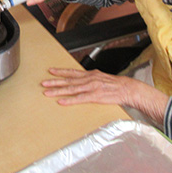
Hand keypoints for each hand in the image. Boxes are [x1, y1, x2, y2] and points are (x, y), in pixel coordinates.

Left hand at [41, 67, 168, 122]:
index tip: (50, 71)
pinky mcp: (95, 96)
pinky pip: (80, 99)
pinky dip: (70, 100)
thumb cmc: (115, 85)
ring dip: (58, 90)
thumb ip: (90, 79)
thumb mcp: (100, 78)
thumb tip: (80, 80)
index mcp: (90, 75)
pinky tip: (62, 101)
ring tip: (47, 92)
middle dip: (55, 82)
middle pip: (68, 81)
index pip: (72, 72)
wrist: (128, 89)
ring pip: (71, 89)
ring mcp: (91, 88)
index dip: (60, 72)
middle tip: (43, 83)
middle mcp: (89, 79)